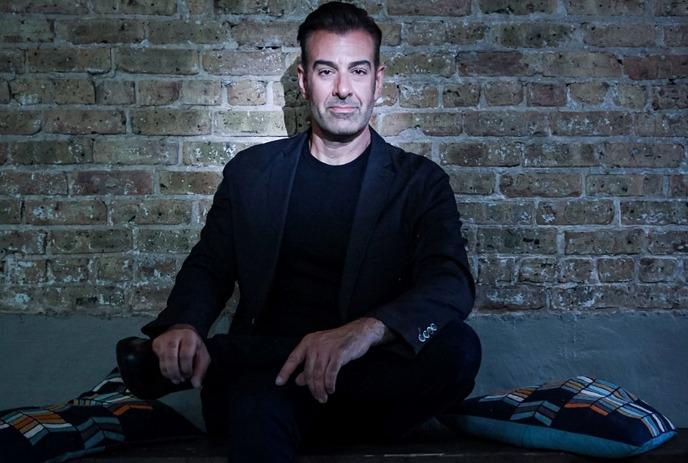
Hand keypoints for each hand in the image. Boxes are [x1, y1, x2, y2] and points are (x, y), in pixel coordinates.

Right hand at [151, 324, 209, 388]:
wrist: (183, 332)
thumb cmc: (193, 345)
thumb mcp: (202, 355)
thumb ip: (201, 369)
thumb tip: (196, 384)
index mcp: (189, 337)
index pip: (185, 354)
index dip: (186, 368)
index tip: (189, 375)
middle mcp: (175, 336)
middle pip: (171, 357)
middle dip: (176, 372)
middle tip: (181, 379)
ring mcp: (164, 339)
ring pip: (163, 359)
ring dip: (169, 373)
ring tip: (176, 378)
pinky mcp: (157, 344)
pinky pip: (158, 360)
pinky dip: (164, 370)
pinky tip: (170, 373)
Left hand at [274, 317, 390, 403]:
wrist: (358, 331)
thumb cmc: (338, 342)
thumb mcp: (321, 351)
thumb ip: (309, 365)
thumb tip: (298, 381)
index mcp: (308, 342)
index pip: (293, 358)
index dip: (285, 371)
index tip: (278, 383)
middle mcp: (315, 344)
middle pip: (308, 371)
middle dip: (311, 387)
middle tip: (317, 397)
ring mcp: (327, 348)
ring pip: (319, 374)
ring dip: (320, 388)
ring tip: (323, 397)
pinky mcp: (339, 353)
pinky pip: (331, 372)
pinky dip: (330, 383)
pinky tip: (331, 389)